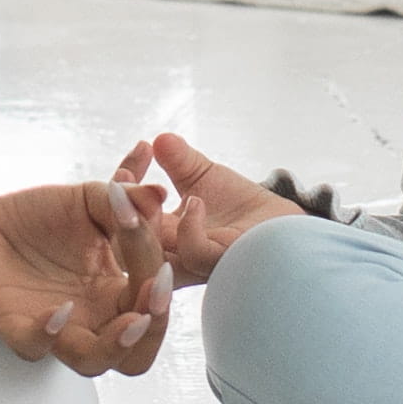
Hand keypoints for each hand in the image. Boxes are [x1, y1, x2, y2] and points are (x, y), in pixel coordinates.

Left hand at [0, 179, 178, 378]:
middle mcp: (89, 318)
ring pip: (93, 363)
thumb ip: (124, 199)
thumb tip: (158, 197)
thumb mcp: (88, 199)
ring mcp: (53, 327)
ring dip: (118, 345)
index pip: (153, 297)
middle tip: (156, 289)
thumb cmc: (37, 217)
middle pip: (137, 352)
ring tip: (132, 319)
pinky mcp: (12, 324)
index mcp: (113, 292)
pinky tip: (60, 308)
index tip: (147, 223)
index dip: (160, 269)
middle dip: (156, 325)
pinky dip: (49, 333)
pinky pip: (33, 347)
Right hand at [131, 133, 317, 286]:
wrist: (286, 228)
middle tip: (124, 175)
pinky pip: (193, 254)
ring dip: (144, 220)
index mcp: (162, 234)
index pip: (124, 216)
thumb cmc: (244, 209)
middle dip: (116, 207)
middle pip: (125, 241)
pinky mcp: (221, 265)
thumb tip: (159, 138)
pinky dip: (188, 227)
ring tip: (155, 190)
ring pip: (150, 254)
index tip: (132, 156)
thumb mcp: (205, 178)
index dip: (118, 188)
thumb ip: (180, 160)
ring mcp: (194, 265)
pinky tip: (196, 203)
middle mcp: (170, 255)